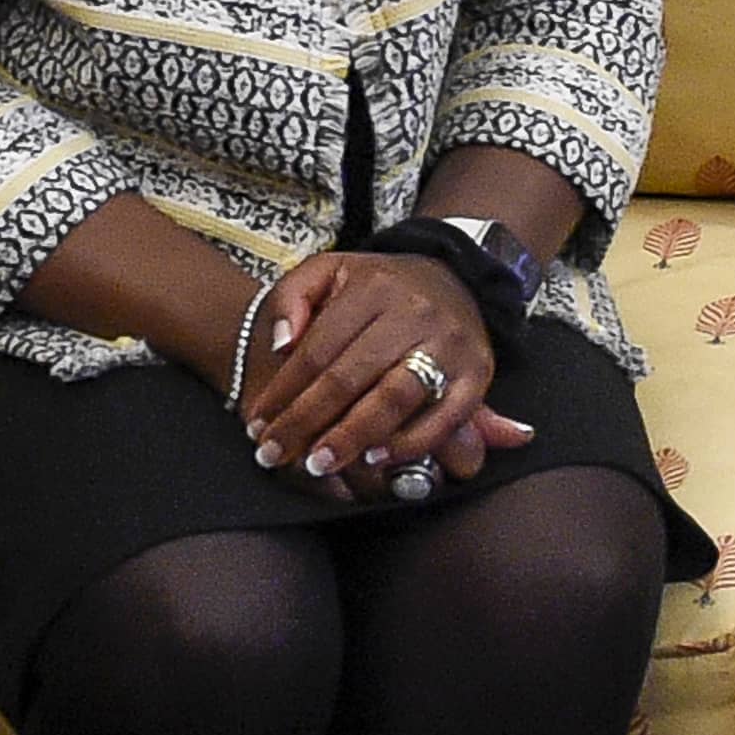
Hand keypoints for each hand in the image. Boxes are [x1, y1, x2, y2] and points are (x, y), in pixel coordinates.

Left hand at [240, 253, 522, 497]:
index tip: (257, 424)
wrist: (455, 277)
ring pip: (393, 400)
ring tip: (318, 464)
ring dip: (351, 438)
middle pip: (348, 379)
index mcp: (373, 288)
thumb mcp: (329, 271)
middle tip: (274, 454)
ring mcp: (449, 345)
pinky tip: (375, 459)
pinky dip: (410, 443)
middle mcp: (414, 314)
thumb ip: (292, 298)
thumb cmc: (381, 286)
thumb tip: (281, 346)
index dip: (282, 393)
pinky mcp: (477, 373)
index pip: (317, 350)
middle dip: (305, 423)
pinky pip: (444, 418)